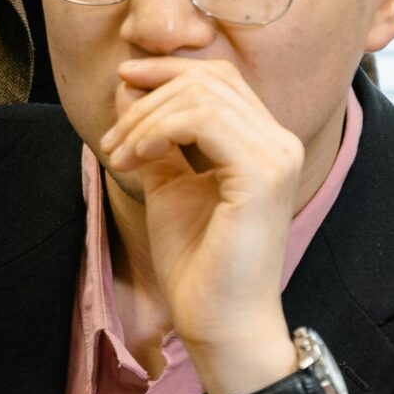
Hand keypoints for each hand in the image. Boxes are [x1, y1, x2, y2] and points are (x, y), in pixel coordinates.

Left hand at [97, 57, 301, 392]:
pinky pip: (202, 122)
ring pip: (201, 96)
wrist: (220, 323)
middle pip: (209, 80)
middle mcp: (281, 142)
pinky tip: (136, 158)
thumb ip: (155, 136)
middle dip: (149, 97)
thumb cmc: (197, 263)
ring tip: (119, 155)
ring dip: (146, 118)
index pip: (219, 78)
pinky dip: (159, 130)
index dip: (168, 70)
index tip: (122, 82)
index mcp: (265, 142)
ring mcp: (277, 156)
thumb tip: (126, 87)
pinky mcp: (263, 175)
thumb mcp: (168, 184)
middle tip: (112, 140)